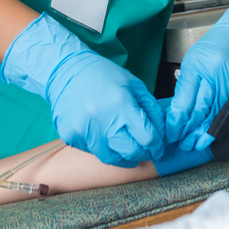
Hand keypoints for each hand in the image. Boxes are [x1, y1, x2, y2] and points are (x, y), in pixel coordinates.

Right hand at [2, 14, 163, 166]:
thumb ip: (151, 109)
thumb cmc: (103, 75)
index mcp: (122, 104)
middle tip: (145, 150)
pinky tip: (103, 134)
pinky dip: (102, 147)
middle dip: (142, 154)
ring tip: (124, 145)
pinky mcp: (71, 137)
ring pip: (111, 158)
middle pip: (130, 153)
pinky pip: (92, 152)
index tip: (158, 147)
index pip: (147, 138)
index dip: (156, 146)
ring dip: (121, 155)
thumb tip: (162, 133)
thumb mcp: (134, 85)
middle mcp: (102, 120)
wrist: (66, 70)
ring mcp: (84, 130)